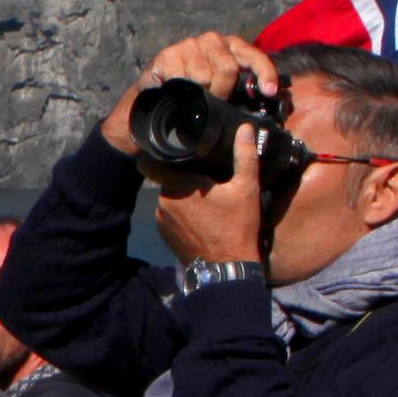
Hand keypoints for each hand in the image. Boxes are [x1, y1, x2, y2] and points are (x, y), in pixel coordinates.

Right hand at [103, 32, 280, 157]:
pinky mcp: (168, 54)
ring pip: (206, 74)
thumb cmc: (190, 99)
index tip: (270, 92)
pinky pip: (183, 76)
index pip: (254, 56)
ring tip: (193, 96)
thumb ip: (240, 91)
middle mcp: (212, 41)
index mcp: (230, 48)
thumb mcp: (221, 94)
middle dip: (224, 90)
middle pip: (229, 65)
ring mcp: (189, 45)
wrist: (152, 104)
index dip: (265, 73)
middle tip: (214, 101)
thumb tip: (265, 100)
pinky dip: (182, 89)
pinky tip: (176, 90)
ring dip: (201, 92)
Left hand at [149, 122, 270, 266]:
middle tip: (203, 178)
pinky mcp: (164, 234)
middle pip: (167, 179)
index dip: (155, 154)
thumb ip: (244, 156)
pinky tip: (199, 216)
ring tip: (204, 198)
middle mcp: (163, 201)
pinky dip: (180, 213)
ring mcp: (161, 219)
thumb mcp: (246, 189)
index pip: (150, 163)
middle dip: (181, 176)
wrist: (227, 268)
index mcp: (179, 185)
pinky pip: (168, 215)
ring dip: (181, 196)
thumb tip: (245, 128)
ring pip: (168, 197)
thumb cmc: (237, 226)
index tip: (169, 149)